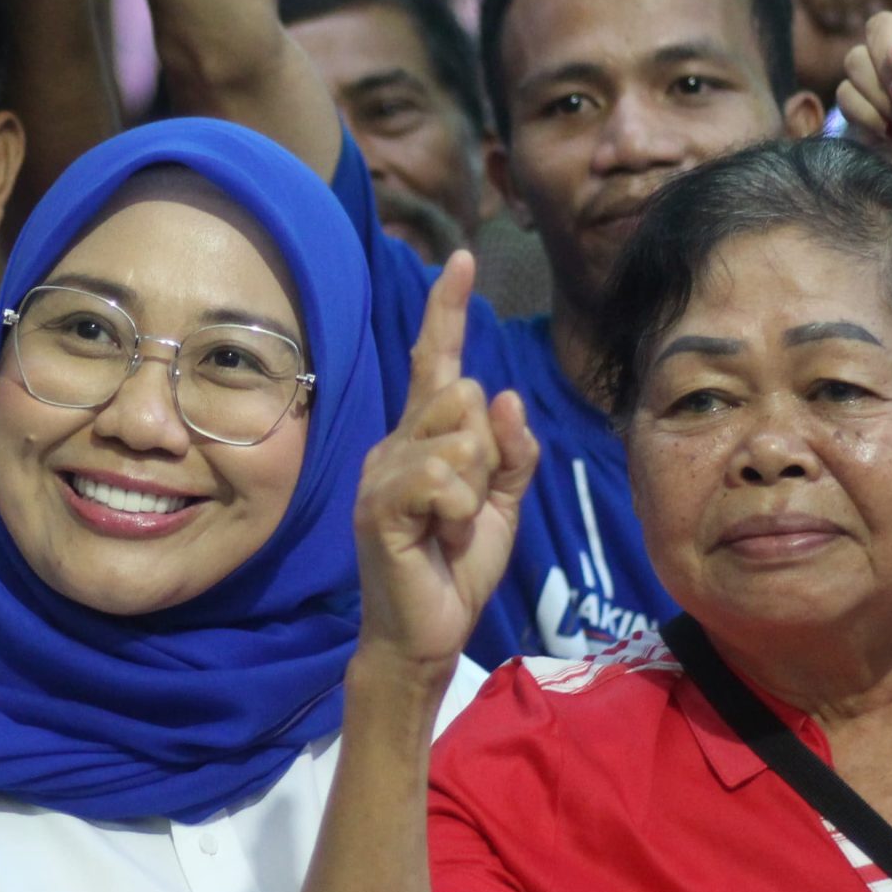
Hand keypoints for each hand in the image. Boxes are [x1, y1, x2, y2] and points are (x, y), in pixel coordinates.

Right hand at [351, 254, 538, 686]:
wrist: (427, 633)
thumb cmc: (458, 566)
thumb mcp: (503, 503)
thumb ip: (510, 451)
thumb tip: (502, 393)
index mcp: (423, 437)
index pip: (437, 362)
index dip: (447, 311)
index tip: (459, 259)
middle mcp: (395, 444)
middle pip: (463, 396)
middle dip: (488, 450)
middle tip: (471, 504)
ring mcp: (382, 473)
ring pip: (458, 436)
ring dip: (475, 487)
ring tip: (454, 526)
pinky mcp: (380, 507)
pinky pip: (442, 478)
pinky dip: (460, 510)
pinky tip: (444, 535)